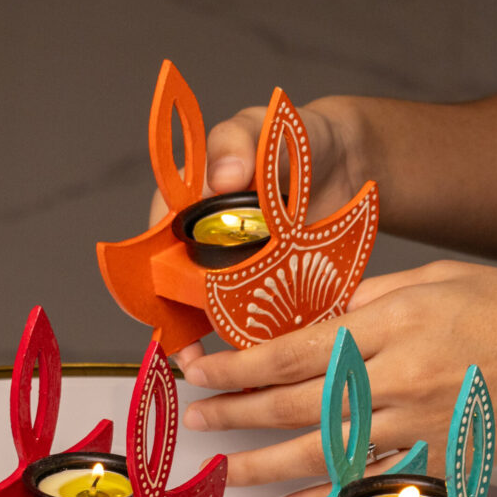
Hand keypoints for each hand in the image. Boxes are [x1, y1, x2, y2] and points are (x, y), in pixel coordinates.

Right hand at [149, 96, 361, 371]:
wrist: (343, 163)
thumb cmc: (290, 140)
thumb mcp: (262, 130)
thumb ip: (238, 143)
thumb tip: (221, 174)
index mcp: (184, 203)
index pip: (154, 244)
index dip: (152, 275)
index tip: (161, 298)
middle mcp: (198, 244)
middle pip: (174, 289)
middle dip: (176, 320)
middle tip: (185, 348)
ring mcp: (229, 271)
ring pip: (205, 313)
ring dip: (205, 338)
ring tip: (206, 366)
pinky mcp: (261, 291)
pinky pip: (246, 320)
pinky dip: (247, 340)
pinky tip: (250, 360)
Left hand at [181, 262, 496, 496]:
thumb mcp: (433, 281)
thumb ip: (366, 299)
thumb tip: (311, 319)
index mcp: (390, 324)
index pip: (292, 349)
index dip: (238, 364)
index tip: (199, 370)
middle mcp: (396, 378)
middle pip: (296, 402)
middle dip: (237, 411)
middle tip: (195, 418)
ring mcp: (416, 425)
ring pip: (322, 450)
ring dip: (264, 462)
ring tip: (223, 467)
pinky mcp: (436, 459)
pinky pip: (368, 483)